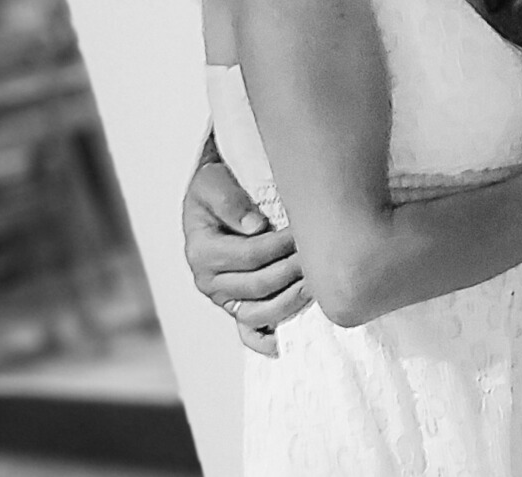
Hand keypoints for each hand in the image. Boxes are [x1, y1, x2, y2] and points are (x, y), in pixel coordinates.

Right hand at [182, 161, 311, 356]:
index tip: (305, 232)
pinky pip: (248, 332)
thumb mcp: (214, 181)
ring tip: (317, 284)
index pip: (250, 255)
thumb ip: (230, 200)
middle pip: (259, 284)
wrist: (215, 193)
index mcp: (201, 251)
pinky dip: (266, 341)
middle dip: (293, 271)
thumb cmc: (216, 185)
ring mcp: (222, 297)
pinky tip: (287, 341)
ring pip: (258, 313)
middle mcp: (208, 280)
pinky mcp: (234, 306)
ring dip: (290, 301)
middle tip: (320, 256)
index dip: (281, 245)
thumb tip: (256, 227)